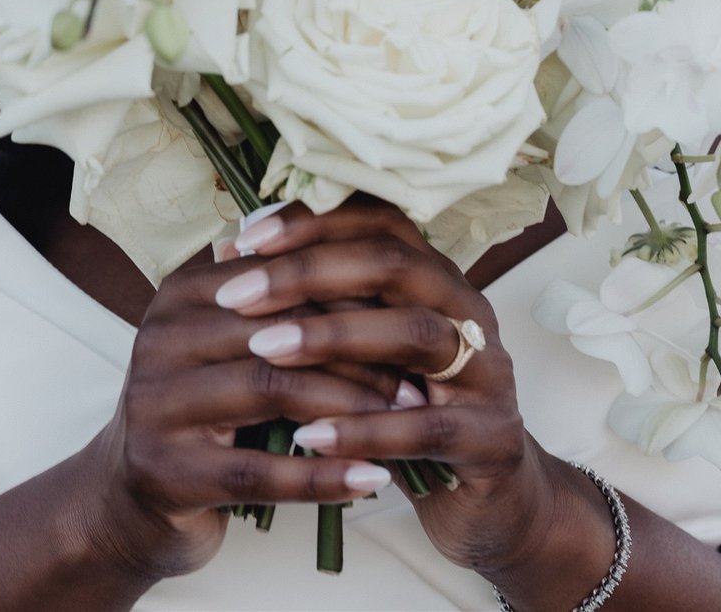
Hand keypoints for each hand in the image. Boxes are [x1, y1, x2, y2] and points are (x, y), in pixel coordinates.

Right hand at [83, 249, 402, 583]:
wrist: (127, 495)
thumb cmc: (205, 406)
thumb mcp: (233, 340)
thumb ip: (286, 300)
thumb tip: (377, 255)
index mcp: (184, 291)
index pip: (283, 277)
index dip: (352, 295)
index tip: (410, 314)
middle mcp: (160, 335)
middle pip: (282, 329)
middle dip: (360, 351)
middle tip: (420, 370)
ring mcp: (154, 403)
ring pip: (274, 391)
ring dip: (350, 407)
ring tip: (406, 418)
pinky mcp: (163, 470)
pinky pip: (260, 472)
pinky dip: (323, 476)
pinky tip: (372, 478)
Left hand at [213, 197, 556, 581]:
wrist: (485, 498)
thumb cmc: (406, 409)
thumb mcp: (363, 347)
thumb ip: (316, 302)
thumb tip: (229, 254)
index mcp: (435, 277)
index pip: (376, 222)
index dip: (310, 223)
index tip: (244, 239)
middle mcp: (466, 309)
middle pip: (394, 264)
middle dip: (309, 272)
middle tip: (238, 294)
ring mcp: (487, 371)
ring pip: (417, 334)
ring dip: (334, 337)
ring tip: (264, 350)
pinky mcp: (491, 436)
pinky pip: (426, 426)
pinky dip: (364, 429)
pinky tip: (306, 436)